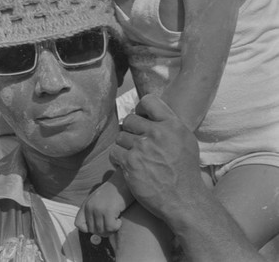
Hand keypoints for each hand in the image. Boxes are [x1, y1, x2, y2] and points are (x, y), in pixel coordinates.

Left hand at [75, 169, 133, 235]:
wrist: (123, 180)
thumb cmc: (114, 191)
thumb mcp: (98, 200)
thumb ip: (93, 212)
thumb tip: (94, 232)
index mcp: (86, 204)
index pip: (79, 224)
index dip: (88, 228)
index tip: (99, 225)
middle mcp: (90, 207)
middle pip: (92, 230)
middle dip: (103, 231)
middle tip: (112, 224)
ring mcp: (98, 209)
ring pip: (102, 231)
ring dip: (111, 229)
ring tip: (116, 220)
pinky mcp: (108, 211)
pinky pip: (111, 228)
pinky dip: (116, 226)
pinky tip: (120, 219)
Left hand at [110, 95, 201, 224]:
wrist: (183, 200)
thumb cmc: (185, 171)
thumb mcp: (186, 140)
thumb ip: (170, 123)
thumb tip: (151, 113)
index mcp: (172, 124)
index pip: (148, 101)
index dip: (141, 108)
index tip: (142, 119)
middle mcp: (157, 133)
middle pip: (129, 119)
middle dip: (131, 130)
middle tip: (137, 143)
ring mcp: (142, 147)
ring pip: (120, 136)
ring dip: (125, 146)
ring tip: (134, 156)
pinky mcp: (130, 163)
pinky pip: (114, 152)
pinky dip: (118, 159)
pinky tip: (127, 165)